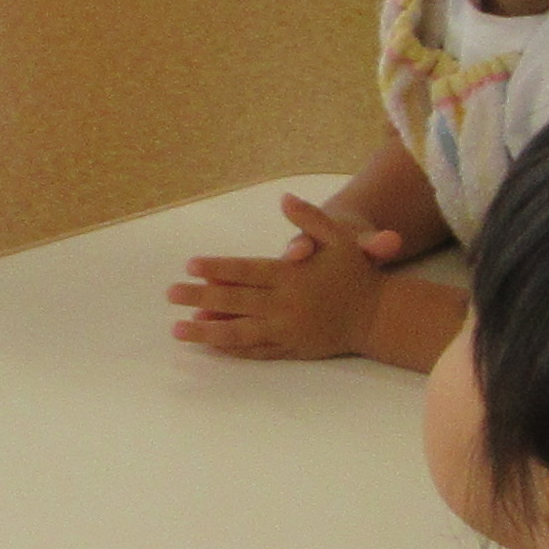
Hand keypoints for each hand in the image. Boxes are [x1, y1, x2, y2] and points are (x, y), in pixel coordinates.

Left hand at [168, 191, 408, 360]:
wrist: (378, 315)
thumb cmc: (355, 273)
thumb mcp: (340, 238)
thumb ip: (311, 219)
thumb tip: (285, 198)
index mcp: (291, 276)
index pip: (245, 270)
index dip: (216, 268)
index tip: (190, 266)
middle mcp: (285, 304)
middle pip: (235, 301)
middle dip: (199, 297)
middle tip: (170, 294)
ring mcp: (286, 330)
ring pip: (239, 332)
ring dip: (206, 331)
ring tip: (177, 329)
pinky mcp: (290, 348)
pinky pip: (255, 350)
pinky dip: (231, 348)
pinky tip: (209, 345)